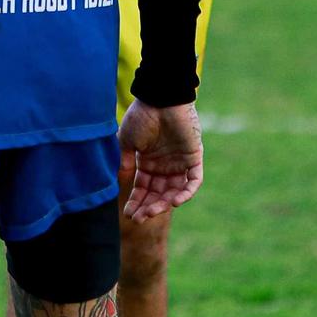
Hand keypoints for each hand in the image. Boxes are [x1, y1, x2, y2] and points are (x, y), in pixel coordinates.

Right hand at [117, 101, 203, 221]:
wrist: (160, 98)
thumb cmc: (142, 116)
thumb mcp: (127, 141)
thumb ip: (126, 162)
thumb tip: (122, 181)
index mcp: (148, 162)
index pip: (143, 188)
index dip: (136, 202)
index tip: (129, 214)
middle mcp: (164, 165)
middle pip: (158, 193)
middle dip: (148, 207)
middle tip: (138, 218)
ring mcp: (179, 162)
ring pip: (174, 191)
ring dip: (164, 204)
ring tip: (152, 212)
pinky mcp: (193, 157)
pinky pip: (193, 180)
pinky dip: (186, 193)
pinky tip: (174, 202)